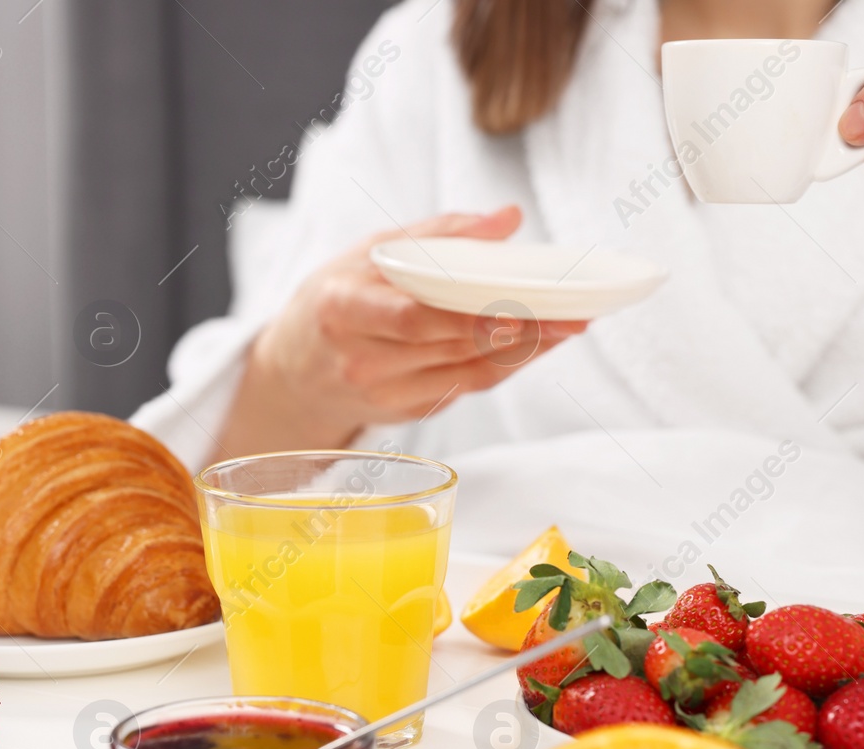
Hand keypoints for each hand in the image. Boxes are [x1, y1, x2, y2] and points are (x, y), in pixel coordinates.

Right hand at [215, 206, 587, 457]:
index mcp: (343, 310)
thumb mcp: (367, 253)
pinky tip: (535, 344)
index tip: (515, 307)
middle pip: (451, 347)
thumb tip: (506, 219)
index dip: (465, 318)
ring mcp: (383, 395)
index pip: (411, 318)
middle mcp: (361, 361)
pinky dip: (504, 366)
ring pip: (467, 373)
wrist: (293, 371)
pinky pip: (465, 388)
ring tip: (567, 325)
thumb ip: (436, 234)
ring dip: (522, 351)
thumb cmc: (335, 299)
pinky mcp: (405, 414)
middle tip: (570, 311)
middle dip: (515, 330)